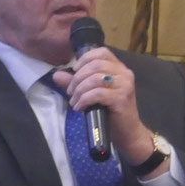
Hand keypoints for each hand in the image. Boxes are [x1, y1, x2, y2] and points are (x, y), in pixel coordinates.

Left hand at [53, 46, 152, 160]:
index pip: (102, 52)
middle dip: (78, 78)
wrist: (128, 133)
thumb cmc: (111, 112)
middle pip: (95, 65)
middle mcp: (125, 73)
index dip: (85, 59)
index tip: (74, 71)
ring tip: (74, 102)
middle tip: (71, 92)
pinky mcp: (122, 99)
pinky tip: (80, 107)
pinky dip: (84, 99)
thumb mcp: (92, 94)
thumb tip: (56, 75)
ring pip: (95, 79)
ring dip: (79, 90)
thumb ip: (76, 83)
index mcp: (119, 68)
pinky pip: (97, 93)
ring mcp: (125, 85)